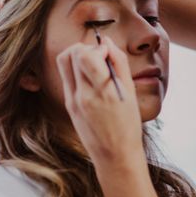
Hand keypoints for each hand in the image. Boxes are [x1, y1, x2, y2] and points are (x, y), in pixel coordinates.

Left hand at [56, 37, 145, 169]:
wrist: (115, 156)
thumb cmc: (128, 125)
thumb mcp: (130, 93)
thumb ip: (119, 63)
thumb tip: (107, 41)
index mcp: (103, 92)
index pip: (86, 55)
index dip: (97, 47)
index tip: (108, 53)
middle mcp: (84, 95)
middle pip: (71, 55)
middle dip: (85, 48)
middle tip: (99, 56)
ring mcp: (73, 101)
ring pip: (65, 63)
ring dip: (77, 56)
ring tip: (93, 65)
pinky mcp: (69, 106)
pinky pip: (67, 77)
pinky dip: (77, 71)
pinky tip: (90, 79)